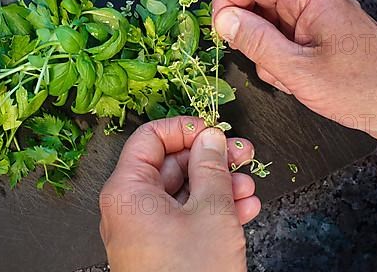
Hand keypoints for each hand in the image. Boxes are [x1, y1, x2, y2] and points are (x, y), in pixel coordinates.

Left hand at [99, 116, 260, 271]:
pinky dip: (214, 210)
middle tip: (241, 154)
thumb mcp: (210, 212)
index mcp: (128, 191)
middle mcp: (131, 208)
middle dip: (211, 159)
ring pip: (184, 192)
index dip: (184, 129)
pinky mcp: (163, 248)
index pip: (150, 139)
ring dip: (219, 185)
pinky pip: (187, 217)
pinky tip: (244, 208)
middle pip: (171, 165)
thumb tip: (210, 139)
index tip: (213, 130)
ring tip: (248, 185)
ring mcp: (147, 230)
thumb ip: (211, 167)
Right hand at [212, 0, 376, 214]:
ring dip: (267, 52)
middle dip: (249, 32)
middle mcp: (314, 0)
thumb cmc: (361, 89)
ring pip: (272, 24)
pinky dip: (284, 60)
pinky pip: (289, 39)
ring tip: (288, 78)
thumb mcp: (298, 70)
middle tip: (259, 62)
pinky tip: (299, 81)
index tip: (219, 32)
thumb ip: (256, 41)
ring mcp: (321, 20)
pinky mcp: (325, 38)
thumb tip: (223, 18)